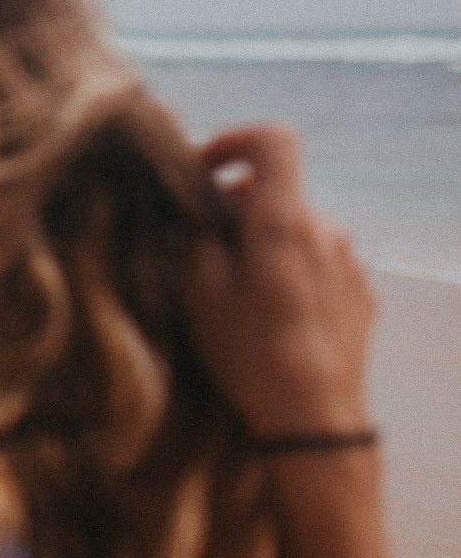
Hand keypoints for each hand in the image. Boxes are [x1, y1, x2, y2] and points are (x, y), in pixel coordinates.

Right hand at [186, 125, 376, 436]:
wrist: (315, 417)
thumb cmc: (251, 354)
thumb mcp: (200, 293)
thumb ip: (197, 237)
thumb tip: (196, 211)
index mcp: (283, 222)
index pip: (274, 140)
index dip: (235, 141)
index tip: (205, 171)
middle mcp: (325, 230)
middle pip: (277, 192)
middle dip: (237, 209)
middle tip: (204, 252)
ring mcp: (349, 260)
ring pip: (297, 228)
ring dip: (265, 243)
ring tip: (241, 292)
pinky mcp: (361, 291)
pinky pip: (319, 260)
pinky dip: (291, 270)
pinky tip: (275, 314)